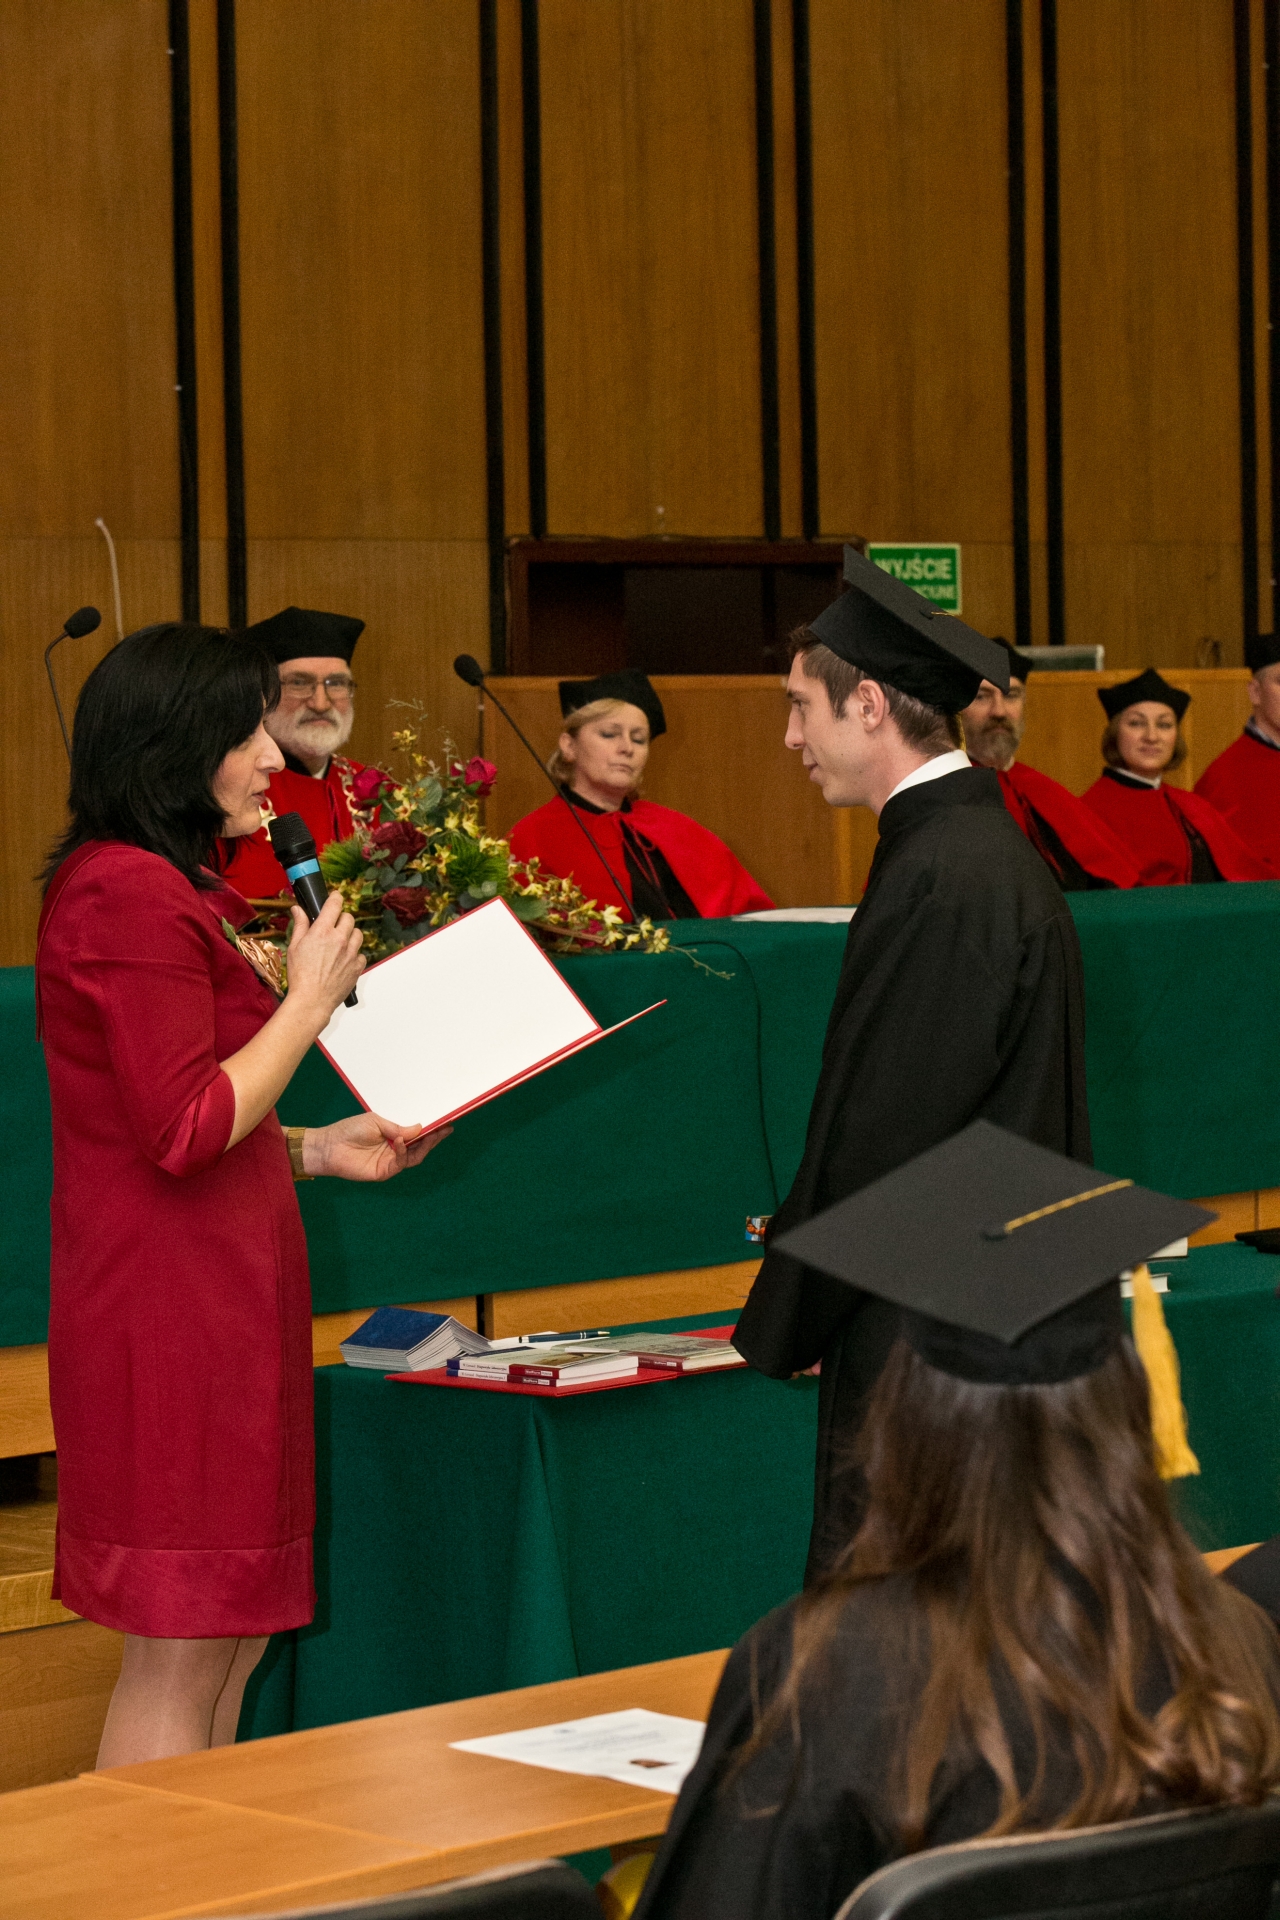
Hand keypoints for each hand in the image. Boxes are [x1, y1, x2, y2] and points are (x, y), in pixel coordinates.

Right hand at [284, 895, 364, 1021]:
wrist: (312, 1000)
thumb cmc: (300, 976)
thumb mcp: (294, 947)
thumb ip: (300, 925)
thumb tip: (298, 910)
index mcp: (323, 931)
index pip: (335, 904)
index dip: (336, 898)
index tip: (335, 897)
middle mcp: (340, 939)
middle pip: (349, 918)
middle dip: (341, 919)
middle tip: (333, 927)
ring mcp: (351, 953)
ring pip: (358, 934)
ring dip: (350, 935)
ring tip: (339, 944)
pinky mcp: (357, 966)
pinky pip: (361, 953)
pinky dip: (354, 954)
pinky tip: (343, 960)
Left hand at [303, 1112, 452, 1181]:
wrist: (329, 1146)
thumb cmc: (349, 1130)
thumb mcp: (376, 1122)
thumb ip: (397, 1128)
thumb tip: (420, 1128)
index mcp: (393, 1135)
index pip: (417, 1134)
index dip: (431, 1129)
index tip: (445, 1122)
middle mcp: (395, 1149)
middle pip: (420, 1146)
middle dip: (434, 1138)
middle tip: (446, 1128)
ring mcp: (391, 1161)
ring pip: (415, 1156)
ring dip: (425, 1145)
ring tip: (432, 1133)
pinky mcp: (385, 1172)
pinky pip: (401, 1162)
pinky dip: (403, 1151)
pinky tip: (401, 1141)